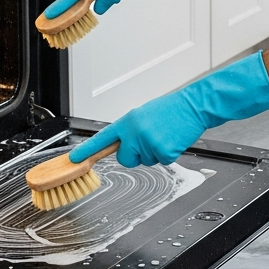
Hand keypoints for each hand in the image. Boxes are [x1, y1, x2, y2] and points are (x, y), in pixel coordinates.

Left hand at [68, 52, 268, 166]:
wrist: (194, 105)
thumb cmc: (171, 109)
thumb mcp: (144, 115)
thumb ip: (130, 129)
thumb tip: (122, 145)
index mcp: (128, 121)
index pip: (102, 138)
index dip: (87, 150)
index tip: (73, 160)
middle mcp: (135, 131)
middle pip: (126, 159)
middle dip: (136, 155)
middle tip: (151, 140)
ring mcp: (148, 142)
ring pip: (145, 161)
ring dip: (155, 152)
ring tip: (165, 135)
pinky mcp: (163, 151)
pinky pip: (161, 162)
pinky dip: (168, 155)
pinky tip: (173, 140)